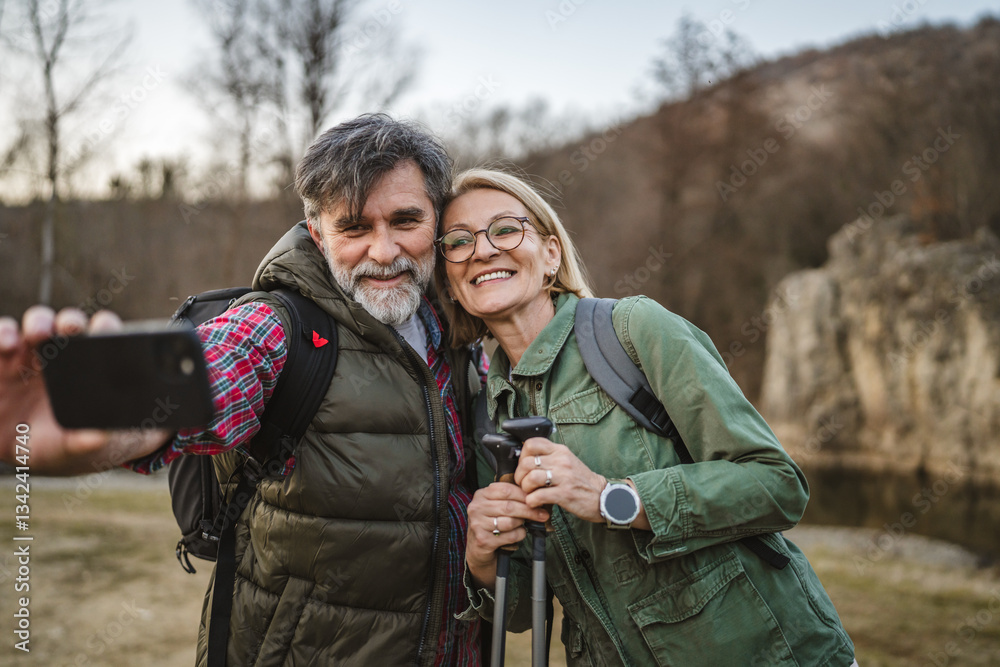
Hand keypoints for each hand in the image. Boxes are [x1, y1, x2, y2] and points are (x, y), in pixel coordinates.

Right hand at [0, 306, 169, 474]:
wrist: (23, 451)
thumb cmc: (61, 442)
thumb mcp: (73, 446)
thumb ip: (85, 441)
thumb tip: (99, 436)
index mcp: (88, 369)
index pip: (102, 337)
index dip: (105, 328)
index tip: (104, 329)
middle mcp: (61, 355)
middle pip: (69, 325)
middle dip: (71, 322)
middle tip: (69, 328)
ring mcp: (29, 355)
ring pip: (36, 324)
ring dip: (38, 322)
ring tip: (38, 334)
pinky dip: (1, 333)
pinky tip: (5, 343)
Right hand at [465, 481, 549, 589]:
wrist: (477, 548)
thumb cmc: (491, 523)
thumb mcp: (496, 505)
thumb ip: (510, 498)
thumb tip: (535, 496)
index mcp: (481, 495)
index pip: (506, 489)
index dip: (524, 494)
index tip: (536, 499)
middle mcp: (477, 508)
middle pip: (509, 506)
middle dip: (529, 510)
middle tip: (542, 514)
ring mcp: (478, 524)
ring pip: (510, 522)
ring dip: (522, 523)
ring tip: (523, 524)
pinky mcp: (483, 540)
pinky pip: (510, 536)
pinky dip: (519, 535)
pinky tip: (518, 533)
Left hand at [514, 437, 607, 522]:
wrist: (603, 496)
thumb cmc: (581, 481)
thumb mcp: (567, 462)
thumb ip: (550, 458)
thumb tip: (525, 460)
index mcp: (560, 451)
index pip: (532, 443)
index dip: (522, 455)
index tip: (524, 466)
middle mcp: (562, 461)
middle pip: (527, 462)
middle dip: (520, 476)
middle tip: (523, 484)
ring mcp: (564, 477)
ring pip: (531, 478)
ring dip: (525, 489)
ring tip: (529, 493)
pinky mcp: (565, 494)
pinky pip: (538, 496)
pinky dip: (532, 501)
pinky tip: (535, 503)